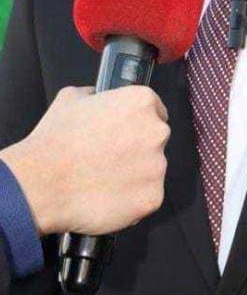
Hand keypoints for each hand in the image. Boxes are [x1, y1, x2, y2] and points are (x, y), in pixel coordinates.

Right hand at [0, 84, 170, 235]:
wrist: (42, 183)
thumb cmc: (55, 142)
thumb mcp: (70, 98)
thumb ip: (93, 94)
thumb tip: (95, 96)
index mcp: (141, 102)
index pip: (155, 110)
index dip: (138, 122)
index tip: (126, 132)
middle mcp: (155, 131)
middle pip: (155, 139)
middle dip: (137, 148)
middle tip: (110, 157)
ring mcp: (156, 166)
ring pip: (152, 170)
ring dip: (135, 174)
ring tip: (105, 178)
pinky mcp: (152, 197)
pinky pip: (148, 197)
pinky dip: (132, 200)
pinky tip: (109, 195)